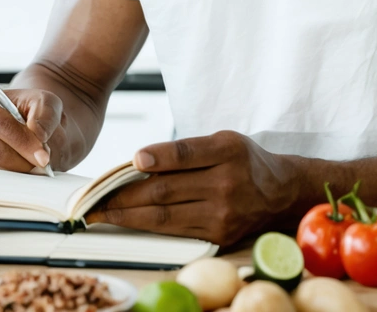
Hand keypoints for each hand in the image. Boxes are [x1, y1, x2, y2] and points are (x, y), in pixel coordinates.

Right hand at [0, 86, 64, 171]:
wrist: (22, 119)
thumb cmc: (30, 108)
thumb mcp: (45, 102)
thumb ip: (46, 114)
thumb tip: (39, 134)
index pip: (1, 124)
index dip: (24, 142)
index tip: (43, 155)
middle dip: (22, 160)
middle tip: (42, 163)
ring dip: (17, 169)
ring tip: (33, 162)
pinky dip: (8, 175)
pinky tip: (19, 167)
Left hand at [85, 130, 296, 245]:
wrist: (280, 192)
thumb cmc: (243, 161)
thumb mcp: (222, 140)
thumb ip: (185, 150)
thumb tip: (139, 163)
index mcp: (228, 151)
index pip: (185, 154)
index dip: (157, 157)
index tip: (132, 160)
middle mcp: (227, 183)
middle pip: (167, 189)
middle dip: (124, 194)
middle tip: (96, 195)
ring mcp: (223, 214)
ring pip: (165, 216)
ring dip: (128, 215)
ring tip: (102, 212)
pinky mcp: (218, 236)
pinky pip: (175, 231)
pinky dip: (148, 227)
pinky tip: (129, 222)